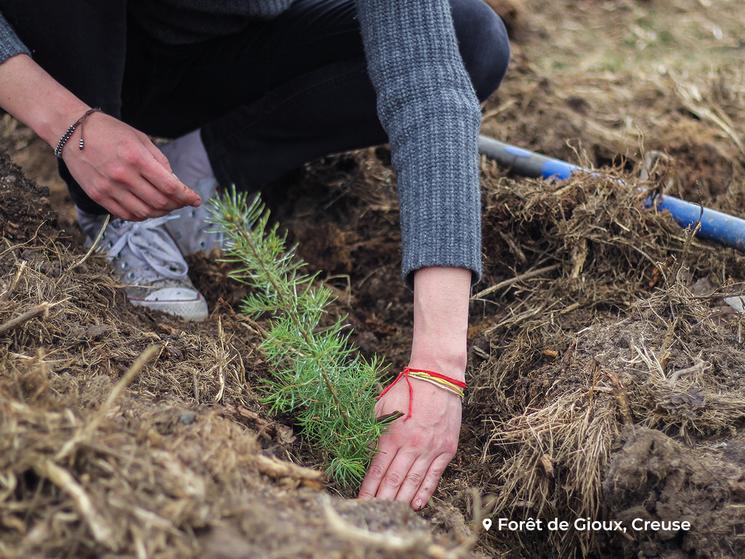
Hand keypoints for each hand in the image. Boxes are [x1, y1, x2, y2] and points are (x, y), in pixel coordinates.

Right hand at [62, 112, 200, 219]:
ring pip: (144, 213)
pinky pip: (126, 215)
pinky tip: (147, 209)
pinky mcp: (98, 196)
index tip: (196, 199)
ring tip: (167, 206)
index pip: (170, 186)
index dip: (187, 196)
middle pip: (159, 202)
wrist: (71, 131)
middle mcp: (123, 175)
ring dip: (160, 213)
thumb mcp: (140, 138)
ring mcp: (108, 188)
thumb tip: (176, 183)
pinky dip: (141, 216)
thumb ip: (160, 161)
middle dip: (177, 205)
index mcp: (136, 158)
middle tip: (182, 202)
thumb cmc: (109, 132)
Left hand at [357, 266, 470, 508]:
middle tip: (373, 512)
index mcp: (393, 434)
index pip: (378, 469)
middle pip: (394, 480)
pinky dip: (425, 491)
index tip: (361, 501)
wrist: (437, 377)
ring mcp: (431, 448)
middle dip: (382, 498)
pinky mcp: (446, 449)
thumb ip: (373, 430)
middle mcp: (412, 444)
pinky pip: (434, 476)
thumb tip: (360, 451)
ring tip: (391, 512)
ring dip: (401, 499)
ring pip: (413, 481)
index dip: (368, 488)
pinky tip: (416, 504)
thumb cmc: (405, 390)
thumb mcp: (381, 407)